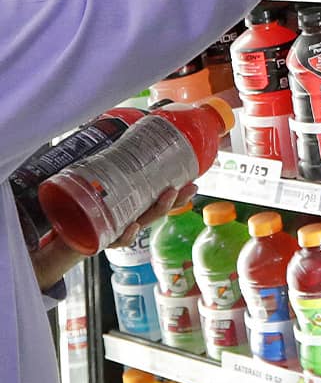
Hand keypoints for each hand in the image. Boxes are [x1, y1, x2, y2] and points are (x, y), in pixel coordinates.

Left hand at [30, 183, 199, 290]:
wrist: (66, 236)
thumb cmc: (83, 211)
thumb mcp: (98, 190)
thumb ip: (109, 172)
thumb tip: (119, 142)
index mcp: (135, 208)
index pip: (161, 200)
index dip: (179, 193)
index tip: (193, 182)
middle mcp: (134, 220)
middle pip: (159, 210)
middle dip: (177, 200)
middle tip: (188, 188)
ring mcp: (122, 230)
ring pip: (146, 221)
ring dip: (159, 209)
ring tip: (167, 196)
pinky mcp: (106, 240)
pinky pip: (119, 239)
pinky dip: (127, 234)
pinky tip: (132, 226)